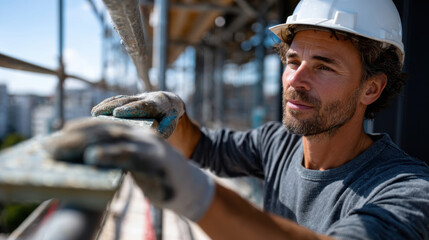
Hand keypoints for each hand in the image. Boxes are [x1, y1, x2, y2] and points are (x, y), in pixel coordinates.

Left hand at [46, 118, 214, 220]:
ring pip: (115, 138)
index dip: (82, 126)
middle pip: (105, 130)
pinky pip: (130, 156)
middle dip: (75, 135)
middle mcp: (143, 135)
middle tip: (50, 144)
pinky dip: (110, 155)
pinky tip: (92, 157)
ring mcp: (150, 146)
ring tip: (61, 148)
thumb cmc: (160, 177)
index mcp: (137, 134)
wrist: (191, 187)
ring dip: (85, 142)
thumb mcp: (137, 165)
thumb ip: (119, 158)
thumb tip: (88, 158)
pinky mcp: (157, 161)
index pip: (105, 126)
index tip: (59, 131)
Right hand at [91, 91, 184, 137]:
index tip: (116, 113)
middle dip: (112, 107)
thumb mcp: (168, 126)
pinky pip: (117, 99)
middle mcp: (145, 97)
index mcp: (157, 104)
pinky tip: (95, 112)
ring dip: (106, 105)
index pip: (142, 106)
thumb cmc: (168, 119)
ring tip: (93, 114)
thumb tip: (146, 141)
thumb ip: (159, 132)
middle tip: (98, 114)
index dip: (129, 109)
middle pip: (127, 101)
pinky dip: (106, 104)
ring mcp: (137, 96)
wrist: (169, 104)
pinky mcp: (130, 98)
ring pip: (121, 99)